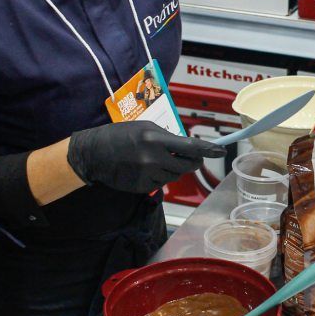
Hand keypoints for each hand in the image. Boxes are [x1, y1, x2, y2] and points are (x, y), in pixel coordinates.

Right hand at [67, 120, 224, 192]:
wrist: (93, 153)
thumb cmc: (120, 136)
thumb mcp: (144, 128)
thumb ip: (167, 138)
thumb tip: (188, 147)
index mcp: (155, 139)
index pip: (190, 147)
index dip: (208, 150)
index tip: (221, 151)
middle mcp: (153, 159)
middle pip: (187, 166)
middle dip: (192, 162)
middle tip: (191, 159)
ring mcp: (147, 175)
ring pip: (175, 176)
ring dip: (173, 169)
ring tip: (157, 160)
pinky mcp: (142, 187)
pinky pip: (161, 184)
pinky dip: (159, 177)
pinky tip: (145, 169)